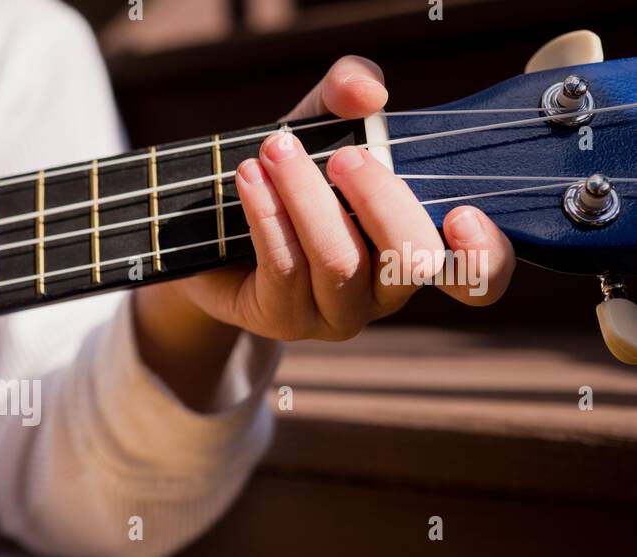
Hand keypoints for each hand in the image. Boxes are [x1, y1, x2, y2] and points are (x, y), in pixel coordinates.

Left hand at [172, 55, 515, 339]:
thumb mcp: (324, 120)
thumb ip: (350, 89)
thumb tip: (367, 94)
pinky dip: (268, 214)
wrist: (220, 222)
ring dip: (307, 199)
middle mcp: (387, 293)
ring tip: (275, 151)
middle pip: (410, 262)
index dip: (484, 257)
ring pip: (339, 263)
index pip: (479, 280)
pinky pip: (285, 267)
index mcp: (420, 249)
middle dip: (379, 200)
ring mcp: (337, 315)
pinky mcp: (285, 320)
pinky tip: (249, 177)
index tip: (461, 212)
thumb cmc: (295, 173)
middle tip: (341, 157)